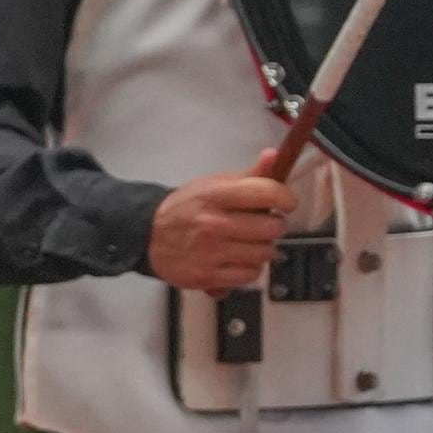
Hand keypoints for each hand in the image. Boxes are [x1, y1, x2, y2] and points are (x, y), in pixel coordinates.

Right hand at [149, 147, 296, 292]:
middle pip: (272, 227)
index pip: (267, 193)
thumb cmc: (186, 208)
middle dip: (274, 225)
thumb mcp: (213, 184)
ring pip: (265, 253)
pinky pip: (251, 275)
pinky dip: (250, 268)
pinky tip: (239, 258)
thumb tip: (273, 156)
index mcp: (215, 195)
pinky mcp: (208, 277)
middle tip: (264, 223)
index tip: (286, 202)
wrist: (146, 236)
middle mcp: (213, 223)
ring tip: (249, 241)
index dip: (286, 197)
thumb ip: (248, 175)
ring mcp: (210, 253)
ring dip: (263, 248)